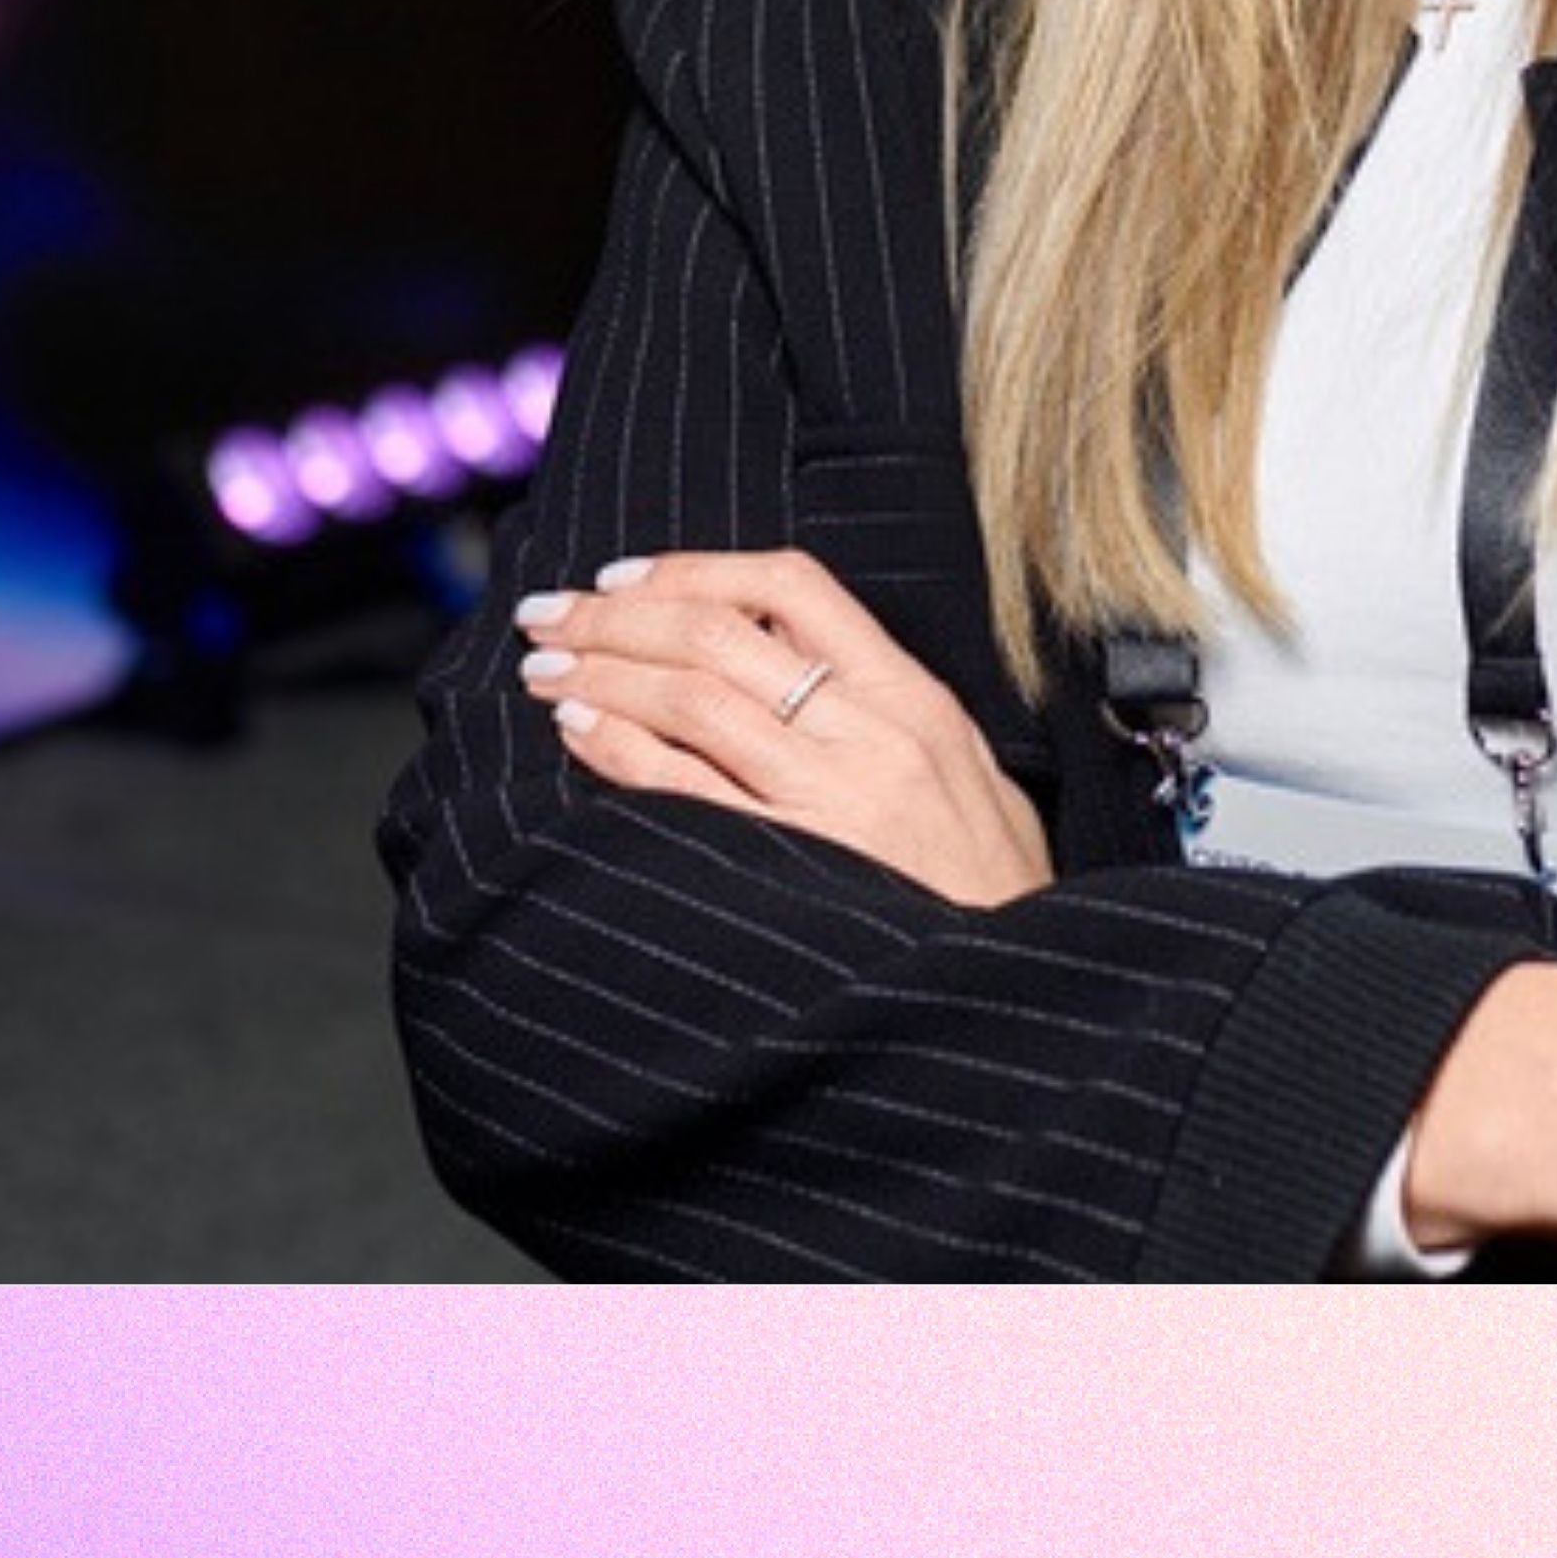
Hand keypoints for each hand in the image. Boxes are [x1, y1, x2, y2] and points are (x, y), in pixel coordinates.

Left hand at [513, 550, 1057, 908]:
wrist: (1012, 989)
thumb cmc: (990, 885)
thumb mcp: (967, 768)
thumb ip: (880, 706)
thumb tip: (776, 652)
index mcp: (913, 696)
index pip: (792, 586)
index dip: (693, 568)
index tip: (623, 578)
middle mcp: (872, 732)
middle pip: (720, 633)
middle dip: (615, 616)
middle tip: (548, 616)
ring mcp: (833, 798)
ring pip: (695, 696)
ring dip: (603, 672)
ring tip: (545, 670)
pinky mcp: (794, 863)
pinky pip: (687, 789)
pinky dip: (621, 747)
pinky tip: (579, 731)